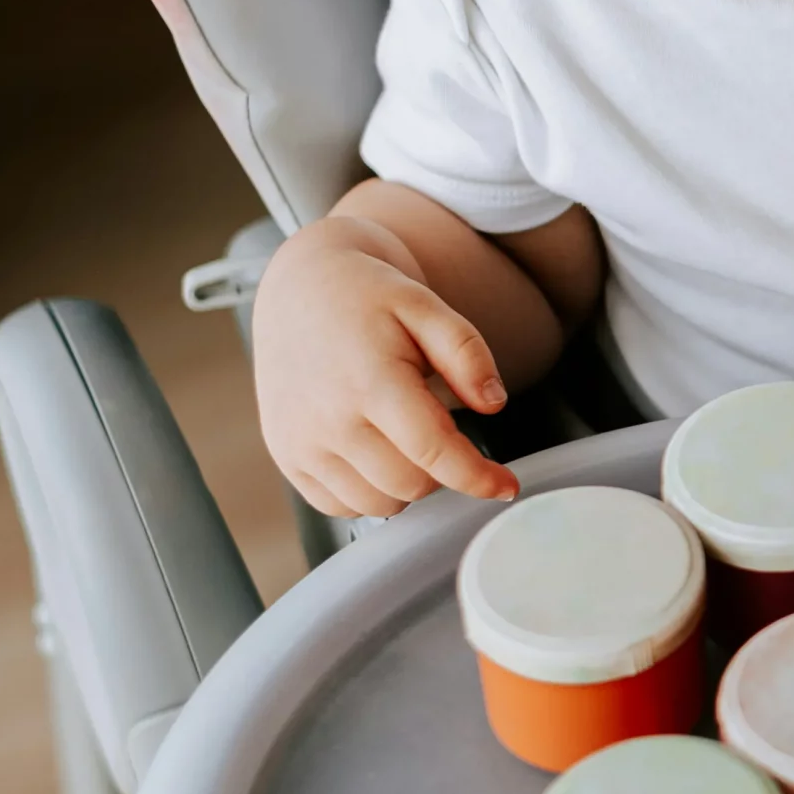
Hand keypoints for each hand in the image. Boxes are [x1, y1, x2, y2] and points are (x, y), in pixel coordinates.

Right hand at [253, 214, 519, 517]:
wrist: (299, 289)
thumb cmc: (367, 297)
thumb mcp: (426, 307)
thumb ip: (466, 353)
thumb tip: (493, 404)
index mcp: (370, 380)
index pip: (433, 452)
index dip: (477, 477)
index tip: (506, 487)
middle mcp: (328, 419)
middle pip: (410, 485)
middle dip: (441, 470)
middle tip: (439, 431)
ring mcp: (300, 442)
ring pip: (377, 504)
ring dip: (405, 485)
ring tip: (403, 437)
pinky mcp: (286, 455)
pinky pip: (339, 505)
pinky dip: (367, 492)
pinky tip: (373, 453)